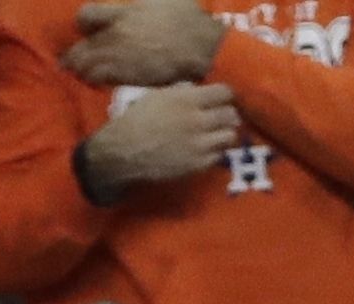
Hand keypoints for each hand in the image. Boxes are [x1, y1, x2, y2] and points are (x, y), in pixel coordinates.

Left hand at [67, 0, 228, 87]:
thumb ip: (142, 1)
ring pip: (85, 65)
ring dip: (80, 69)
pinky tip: (93, 82)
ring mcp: (118, 56)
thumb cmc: (185, 18)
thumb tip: (140, 0)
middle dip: (73, 54)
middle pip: (81, 46)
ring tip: (78, 72)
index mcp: (121, 14)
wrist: (198, 46)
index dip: (83, 24)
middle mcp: (114, 35)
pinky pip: (98, 78)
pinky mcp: (125, 75)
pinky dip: (93, 80)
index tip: (86, 29)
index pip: (85, 17)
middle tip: (70, 61)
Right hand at [81, 82, 239, 194]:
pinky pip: (218, 156)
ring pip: (229, 136)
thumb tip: (194, 89)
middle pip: (230, 115)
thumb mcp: (157, 96)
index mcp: (187, 99)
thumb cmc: (136, 120)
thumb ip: (180, 92)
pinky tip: (204, 150)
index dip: (224, 96)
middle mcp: (197, 119)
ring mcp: (199, 143)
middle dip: (228, 116)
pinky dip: (214, 152)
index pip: (224, 92)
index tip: (221, 100)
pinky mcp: (197, 164)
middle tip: (222, 119)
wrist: (123, 152)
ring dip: (224, 134)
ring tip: (216, 136)